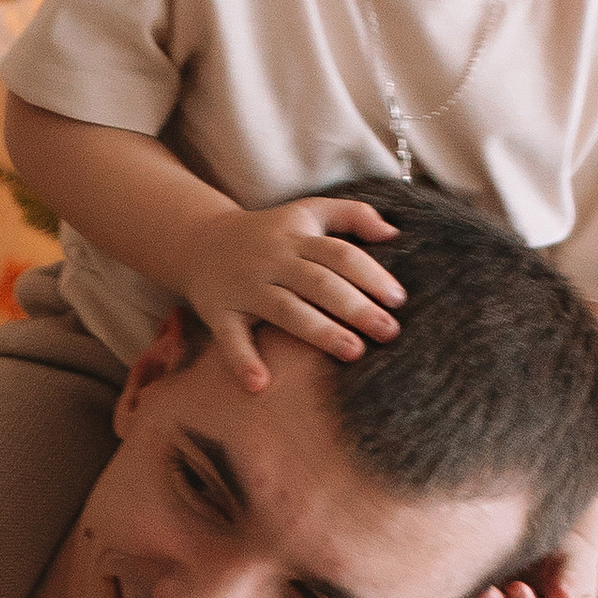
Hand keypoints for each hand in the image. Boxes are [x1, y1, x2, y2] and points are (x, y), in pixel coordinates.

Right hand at [176, 199, 405, 391]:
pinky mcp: (219, 312)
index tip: (398, 300)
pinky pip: (230, 338)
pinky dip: (242, 361)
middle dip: (355, 307)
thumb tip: (393, 235)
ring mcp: (245, 287)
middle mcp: (271, 261)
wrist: (199, 241)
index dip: (371, 275)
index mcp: (296, 238)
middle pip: (318, 283)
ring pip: (285, 309)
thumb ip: (353, 215)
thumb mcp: (307, 212)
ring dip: (319, 331)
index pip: (339, 255)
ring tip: (353, 352)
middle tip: (389, 332)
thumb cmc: (268, 232)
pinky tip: (260, 384)